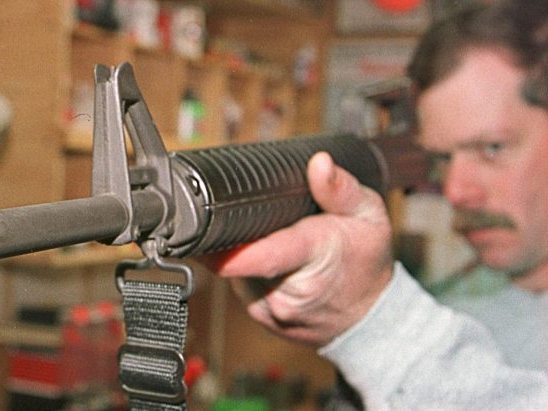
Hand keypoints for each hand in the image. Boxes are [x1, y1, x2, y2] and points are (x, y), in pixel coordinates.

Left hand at [203, 152, 394, 345]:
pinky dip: (248, 271)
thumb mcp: (368, 215)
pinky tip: (272, 264)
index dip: (227, 246)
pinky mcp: (261, 318)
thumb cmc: (366, 260)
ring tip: (274, 242)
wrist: (370, 316)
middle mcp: (289, 292)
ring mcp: (272, 310)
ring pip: (235, 269)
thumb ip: (341, 188)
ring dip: (244, 252)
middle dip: (241, 232)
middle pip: (240, 254)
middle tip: (261, 218)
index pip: (262, 255)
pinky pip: (241, 284)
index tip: (201, 230)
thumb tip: (319, 163)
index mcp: (314, 257)